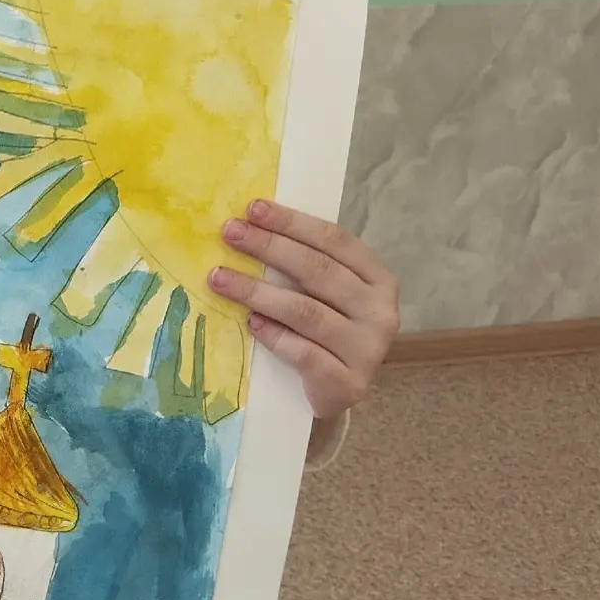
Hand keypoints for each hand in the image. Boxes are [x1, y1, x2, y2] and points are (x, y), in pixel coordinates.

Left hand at [209, 199, 399, 420]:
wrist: (337, 392)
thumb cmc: (325, 331)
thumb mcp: (325, 293)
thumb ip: (304, 264)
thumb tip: (249, 225)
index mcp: (378, 279)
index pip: (335, 240)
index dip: (292, 222)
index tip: (253, 208)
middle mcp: (380, 311)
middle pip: (318, 270)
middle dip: (269, 247)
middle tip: (229, 233)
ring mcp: (368, 350)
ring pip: (306, 311)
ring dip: (257, 291)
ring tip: (219, 277)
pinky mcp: (348, 383)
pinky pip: (302, 352)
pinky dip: (272, 335)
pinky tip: (249, 322)